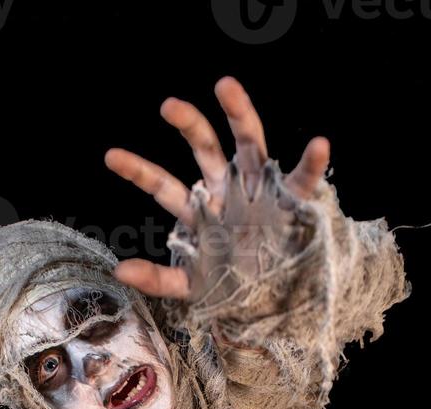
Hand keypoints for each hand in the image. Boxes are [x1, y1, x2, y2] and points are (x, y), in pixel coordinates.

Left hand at [104, 76, 329, 299]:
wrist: (271, 300)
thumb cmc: (230, 286)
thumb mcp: (191, 285)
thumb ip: (158, 279)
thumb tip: (119, 270)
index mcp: (200, 209)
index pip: (164, 185)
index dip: (140, 171)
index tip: (111, 157)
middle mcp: (226, 191)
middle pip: (205, 149)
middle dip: (189, 124)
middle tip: (168, 106)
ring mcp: (258, 192)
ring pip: (249, 145)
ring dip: (240, 115)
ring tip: (225, 86)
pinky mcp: (290, 203)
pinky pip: (303, 181)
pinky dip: (311, 164)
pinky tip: (319, 145)